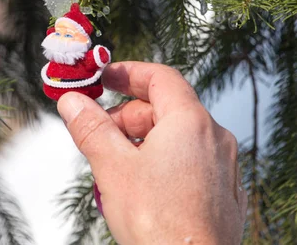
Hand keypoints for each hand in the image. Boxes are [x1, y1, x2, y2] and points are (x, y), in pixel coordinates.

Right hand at [57, 62, 246, 244]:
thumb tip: (72, 102)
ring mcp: (223, 166)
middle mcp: (214, 138)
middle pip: (165, 108)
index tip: (104, 79)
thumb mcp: (112, 167)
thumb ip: (91, 127)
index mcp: (191, 122)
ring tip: (116, 167)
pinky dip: (163, 161)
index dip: (128, 73)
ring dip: (142, 141)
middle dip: (127, 116)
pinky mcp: (223, 192)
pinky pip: (190, 161)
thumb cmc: (158, 222)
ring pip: (177, 137)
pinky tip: (143, 186)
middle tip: (99, 134)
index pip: (160, 77)